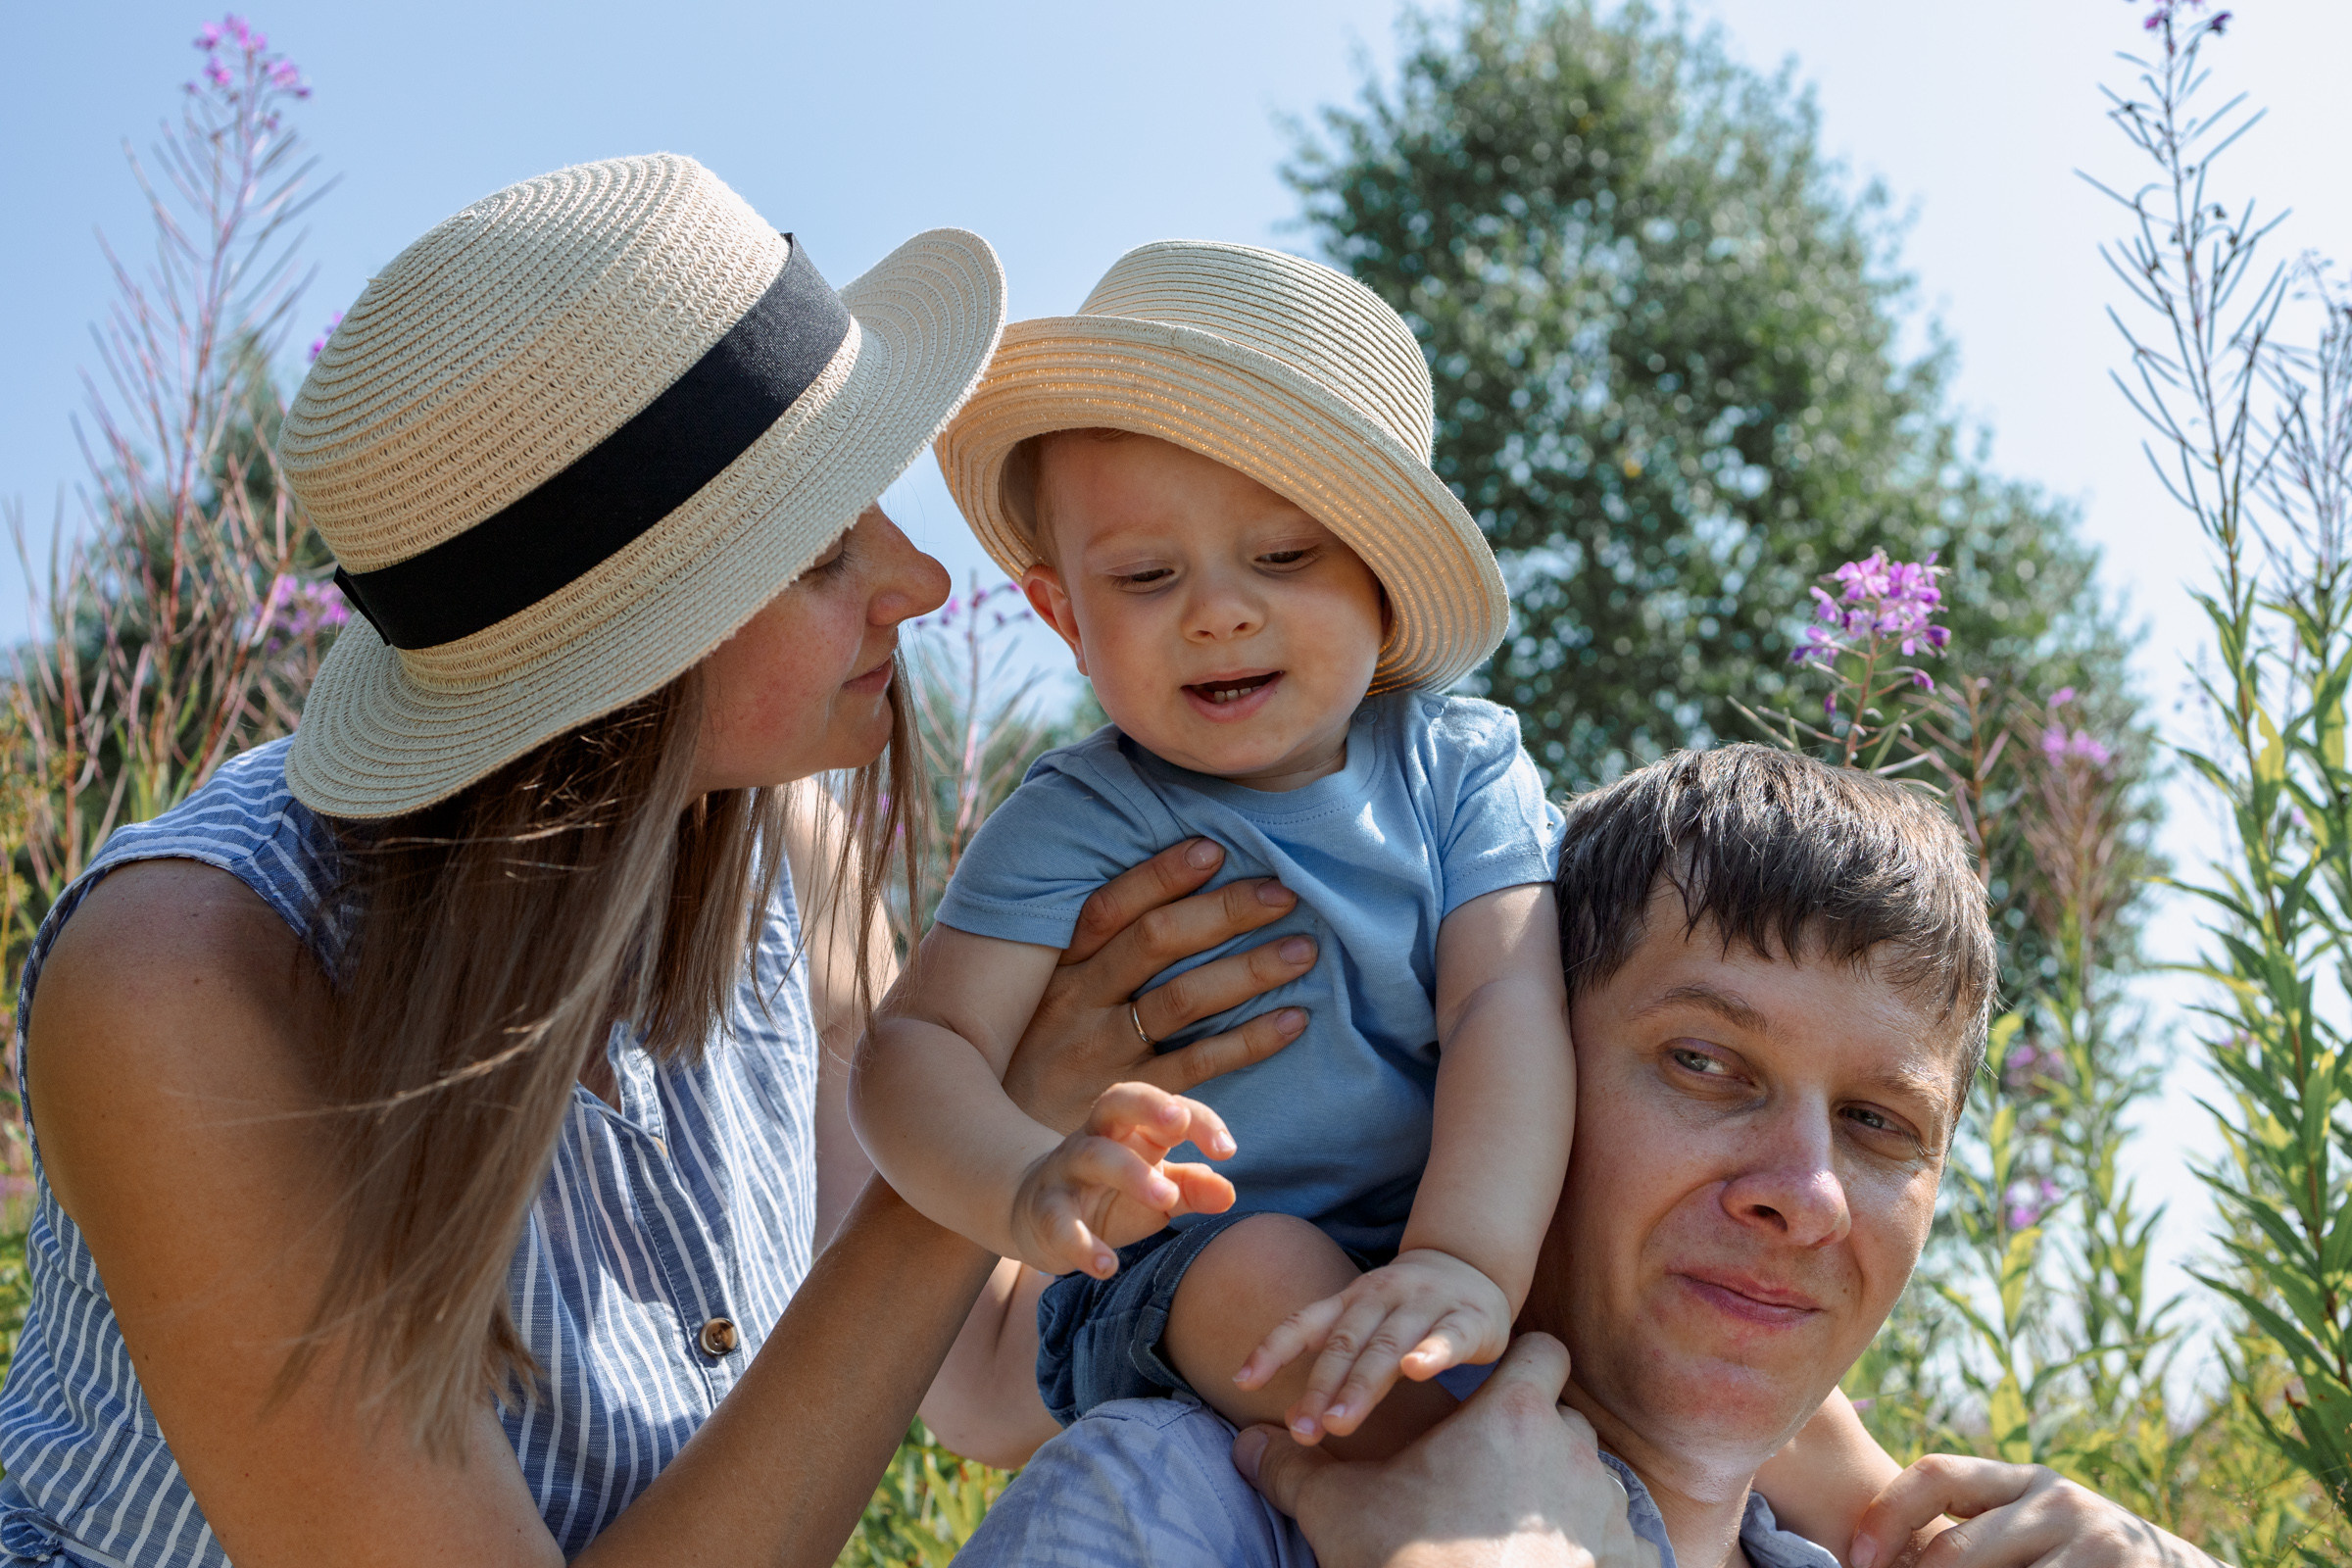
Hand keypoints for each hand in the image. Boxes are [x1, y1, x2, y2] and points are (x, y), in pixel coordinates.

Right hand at [1003, 839, 1317, 1133]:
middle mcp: (1077, 1005)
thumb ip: (1091, 960)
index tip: (1214, 849)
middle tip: (1283, 892)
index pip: (1109, 909)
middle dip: (1223, 911)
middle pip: (1156, 943)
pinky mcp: (1132, 1104)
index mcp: (1057, 973)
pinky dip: (1249, 1041)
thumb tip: (1156, 901)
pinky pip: (1199, 1065)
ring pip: (1183, 999)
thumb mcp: (1044, 1008)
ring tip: (1302, 950)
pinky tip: (1293, 1021)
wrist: (1011, 1164)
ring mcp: (1105, 1056)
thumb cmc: (1036, 1068)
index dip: (1160, 876)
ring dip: (1247, 970)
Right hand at [1008, 1083, 1236, 1277]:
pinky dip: (1081, 1244)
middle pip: (1117, 1101)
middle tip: (1180, 1123)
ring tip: (1166, 1199)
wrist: (1033, 1214)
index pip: (1167, 1108)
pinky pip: (1059, 1221)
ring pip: (1093, 1155)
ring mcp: (1066, 1170)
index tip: (1228, 1149)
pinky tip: (1107, 1266)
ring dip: (1130, 1173)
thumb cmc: (1109, 1196)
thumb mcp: (1156, 1191)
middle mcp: (1096, 1138)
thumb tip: (1229, 1193)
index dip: (1199, 1120)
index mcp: (1131, 1129)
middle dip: (1150, 1105)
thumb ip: (1191, 1189)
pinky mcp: (1044, 1210)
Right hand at [1232, 1333, 1659, 1567]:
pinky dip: (1596, 1551)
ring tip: (1509, 1529)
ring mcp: (1605, 1510)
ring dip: (1558, 1494)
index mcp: (1512, 1417)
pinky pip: (1623, 1541)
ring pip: (1590, 1479)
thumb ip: (1294, 1469)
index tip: (1489, 1398)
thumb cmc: (1408, 1565)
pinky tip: (1553, 1565)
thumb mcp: (1339, 1512)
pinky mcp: (1625, 1562)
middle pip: (1564, 1418)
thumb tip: (1246, 1445)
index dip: (1519, 1369)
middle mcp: (1572, 1452)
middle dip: (1531, 1439)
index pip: (1542, 1353)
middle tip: (1484, 1475)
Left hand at [1238, 1247, 1512, 1441]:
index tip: (1242, 1382)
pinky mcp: (1468, 1318)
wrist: (1469, 1266)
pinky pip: (1448, 1336)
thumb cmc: (1404, 1311)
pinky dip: (1431, 1353)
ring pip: (1388, 1344)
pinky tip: (1417, 1371)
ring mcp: (1424, 1304)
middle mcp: (1381, 1296)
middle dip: (1321, 1387)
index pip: (1303, 1323)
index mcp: (1350, 1300)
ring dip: (1362, 1383)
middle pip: (1344, 1343)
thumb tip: (1291, 1419)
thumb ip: (1332, 1367)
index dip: (1272, 1349)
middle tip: (1303, 1431)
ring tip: (1341, 1421)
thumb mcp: (1363, 1327)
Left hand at [1851, 1456, 2218, 1567]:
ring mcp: (2093, 1541)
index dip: (1887, 1515)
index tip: (1859, 1561)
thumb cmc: (2083, 1560)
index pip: (1937, 1474)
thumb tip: (1876, 1560)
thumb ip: (1973, 1534)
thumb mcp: (2032, 1531)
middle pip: (1956, 1547)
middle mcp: (2057, 1501)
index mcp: (2024, 1481)